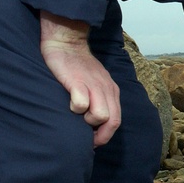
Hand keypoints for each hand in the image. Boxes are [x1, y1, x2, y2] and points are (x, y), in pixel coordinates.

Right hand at [39, 11, 120, 146]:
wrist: (67, 42)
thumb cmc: (78, 66)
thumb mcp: (96, 83)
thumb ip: (99, 99)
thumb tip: (95, 124)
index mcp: (112, 91)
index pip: (117, 121)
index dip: (105, 135)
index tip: (92, 140)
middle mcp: (106, 89)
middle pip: (113, 122)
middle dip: (100, 135)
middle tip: (85, 137)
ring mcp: (93, 85)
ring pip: (101, 116)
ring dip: (87, 121)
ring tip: (77, 115)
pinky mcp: (77, 82)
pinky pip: (81, 104)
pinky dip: (75, 109)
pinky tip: (68, 103)